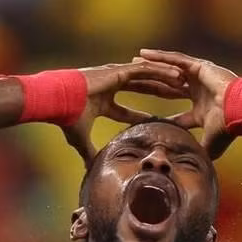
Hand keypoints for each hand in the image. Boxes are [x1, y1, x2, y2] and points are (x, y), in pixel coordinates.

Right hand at [63, 61, 185, 165]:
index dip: (141, 116)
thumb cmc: (65, 117)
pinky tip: (177, 76)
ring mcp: (115, 75)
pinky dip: (162, 72)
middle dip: (160, 93)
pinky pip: (146, 71)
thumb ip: (88, 153)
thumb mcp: (79, 138)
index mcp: (103, 101)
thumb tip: (90, 171)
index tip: (155, 121)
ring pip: (147, 76)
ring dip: (166, 80)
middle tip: (177, 99)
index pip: (127, 111)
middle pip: (142, 90)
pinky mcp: (118, 70)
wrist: (56, 99)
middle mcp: (110, 86)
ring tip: (185, 83)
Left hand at [135, 49, 237, 159]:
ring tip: (132, 63)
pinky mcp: (199, 66)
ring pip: (169, 71)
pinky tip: (143, 54)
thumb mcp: (210, 144)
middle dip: (150, 86)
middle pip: (167, 88)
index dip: (161, 115)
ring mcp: (199, 77)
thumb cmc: (229, 127)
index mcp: (201, 109)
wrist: (241, 110)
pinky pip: (174, 60)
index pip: (176, 113)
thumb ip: (199, 153)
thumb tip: (193, 173)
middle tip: (132, 84)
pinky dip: (159, 57)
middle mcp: (199, 91)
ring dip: (150, 68)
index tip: (145, 118)